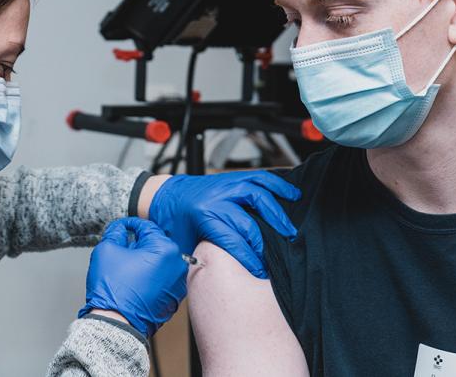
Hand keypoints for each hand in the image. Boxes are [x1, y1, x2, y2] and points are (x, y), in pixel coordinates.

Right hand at [78, 218, 187, 337]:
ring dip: (146, 260)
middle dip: (139, 243)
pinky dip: (151, 276)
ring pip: (160, 262)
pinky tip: (135, 281)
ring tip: (127, 267)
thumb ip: (115, 232)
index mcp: (165, 249)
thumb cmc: (113, 290)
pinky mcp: (174, 298)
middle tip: (122, 248)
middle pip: (156, 244)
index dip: (131, 225)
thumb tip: (121, 228)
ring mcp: (178, 284)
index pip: (147, 227)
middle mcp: (177, 265)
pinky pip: (163, 279)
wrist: (116, 324)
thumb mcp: (107, 249)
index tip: (122, 227)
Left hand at [148, 170, 300, 278]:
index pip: (233, 240)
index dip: (250, 259)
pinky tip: (290, 192)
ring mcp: (225, 184)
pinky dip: (276, 183)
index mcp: (202, 215)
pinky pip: (258, 176)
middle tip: (283, 250)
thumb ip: (202, 258)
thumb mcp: (182, 245)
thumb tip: (222, 278)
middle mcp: (215, 198)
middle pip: (249, 220)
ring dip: (278, 208)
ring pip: (258, 191)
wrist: (163, 196)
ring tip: (292, 224)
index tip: (261, 272)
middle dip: (267, 239)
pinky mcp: (230, 177)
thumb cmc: (173, 222)